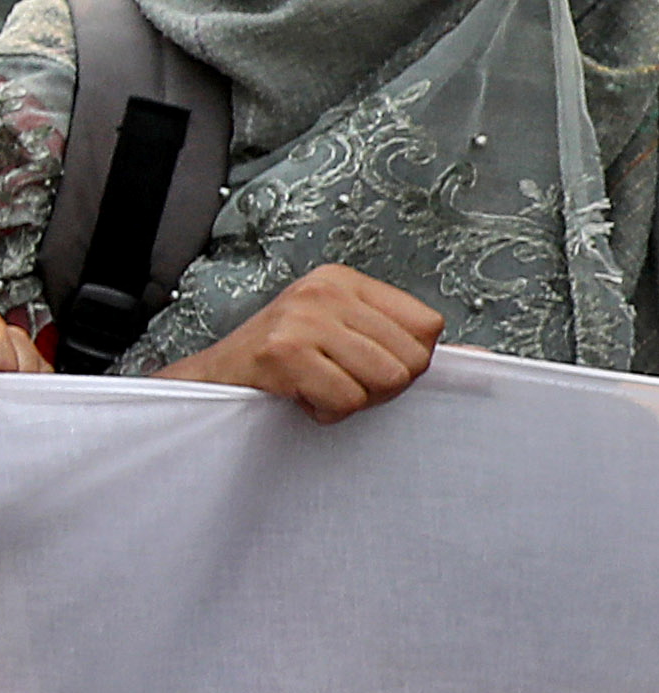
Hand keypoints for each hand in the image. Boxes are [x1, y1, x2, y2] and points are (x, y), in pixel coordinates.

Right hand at [174, 265, 443, 420]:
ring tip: (318, 387)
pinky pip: (346, 400)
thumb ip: (407, 344)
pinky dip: (325, 411)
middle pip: (412, 360)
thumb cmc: (282, 365)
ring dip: (352, 400)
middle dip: (380, 386)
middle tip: (337, 380)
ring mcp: (302, 318)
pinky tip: (300, 396)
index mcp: (345, 280)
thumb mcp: (345, 339)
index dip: (406, 360)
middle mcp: (325, 289)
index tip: (362, 364)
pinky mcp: (283, 351)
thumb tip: (482, 362)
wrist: (210, 382)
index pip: (428, 326)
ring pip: (385, 381)